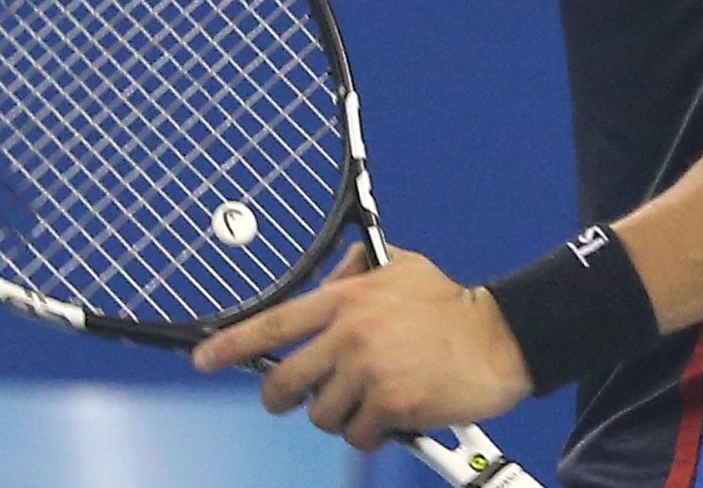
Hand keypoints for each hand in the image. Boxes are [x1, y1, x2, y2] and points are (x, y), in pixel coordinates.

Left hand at [193, 245, 533, 450]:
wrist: (499, 338)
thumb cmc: (452, 305)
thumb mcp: (403, 267)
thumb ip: (359, 271)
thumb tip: (332, 275)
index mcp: (347, 299)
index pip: (275, 323)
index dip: (232, 344)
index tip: (204, 358)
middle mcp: (350, 334)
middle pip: (285, 383)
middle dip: (284, 398)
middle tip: (303, 398)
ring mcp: (368, 371)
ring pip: (322, 415)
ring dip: (343, 415)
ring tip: (373, 398)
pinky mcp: (390, 403)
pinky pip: (357, 435)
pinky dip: (372, 433)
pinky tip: (395, 414)